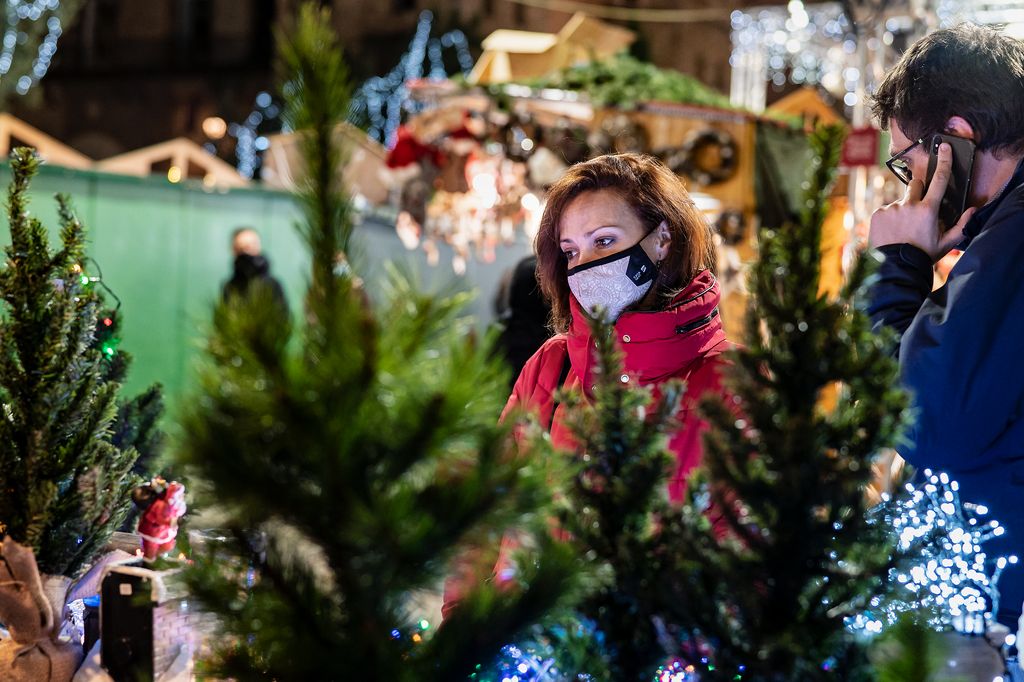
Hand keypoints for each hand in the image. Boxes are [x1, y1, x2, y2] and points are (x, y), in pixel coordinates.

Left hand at [869, 142, 976, 260]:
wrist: (895, 268)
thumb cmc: (922, 255)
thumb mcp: (945, 243)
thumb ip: (961, 225)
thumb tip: (972, 210)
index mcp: (928, 210)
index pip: (940, 180)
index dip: (944, 161)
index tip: (944, 146)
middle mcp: (909, 205)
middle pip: (916, 185)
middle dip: (918, 193)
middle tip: (917, 211)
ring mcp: (891, 208)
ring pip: (900, 201)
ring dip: (902, 210)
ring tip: (901, 229)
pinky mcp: (877, 214)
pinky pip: (885, 210)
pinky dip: (888, 218)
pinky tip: (891, 232)